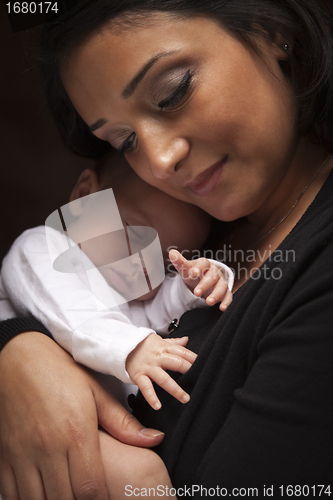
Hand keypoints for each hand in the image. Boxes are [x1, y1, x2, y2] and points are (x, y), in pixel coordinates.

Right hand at [0, 331, 163, 499]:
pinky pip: (13, 492)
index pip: (90, 488)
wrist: (19, 357)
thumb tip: (155, 439)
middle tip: (89, 496)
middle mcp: (47, 446)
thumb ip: (123, 422)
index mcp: (75, 432)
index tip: (108, 498)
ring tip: (68, 494)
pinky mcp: (4, 454)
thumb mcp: (95, 392)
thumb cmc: (60, 372)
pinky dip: (27, 499)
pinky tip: (43, 492)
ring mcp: (22, 453)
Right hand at [126, 334, 196, 409]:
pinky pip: (146, 388)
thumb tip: (187, 340)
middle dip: (188, 370)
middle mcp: (158, 357)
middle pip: (176, 363)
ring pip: (164, 379)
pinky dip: (151, 397)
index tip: (204, 364)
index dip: (193, 358)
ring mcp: (149, 367)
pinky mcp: (139, 376)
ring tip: (185, 398)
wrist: (123, 346)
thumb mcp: (159, 341)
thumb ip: (174, 343)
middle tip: (200, 379)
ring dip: (175, 389)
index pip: (182, 352)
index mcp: (165, 348)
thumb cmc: (144, 346)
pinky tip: (158, 406)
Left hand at [169, 249, 232, 310]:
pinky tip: (222, 308)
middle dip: (205, 285)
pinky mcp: (225, 292)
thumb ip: (179, 261)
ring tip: (209, 302)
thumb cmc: (194, 273)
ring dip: (216, 294)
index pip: (203, 263)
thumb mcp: (185, 269)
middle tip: (196, 293)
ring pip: (221, 287)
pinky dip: (226, 302)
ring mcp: (221, 282)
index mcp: (205, 264)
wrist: (201, 280)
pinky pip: (228, 296)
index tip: (194, 273)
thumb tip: (171, 252)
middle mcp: (214, 272)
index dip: (199, 267)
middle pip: (212, 277)